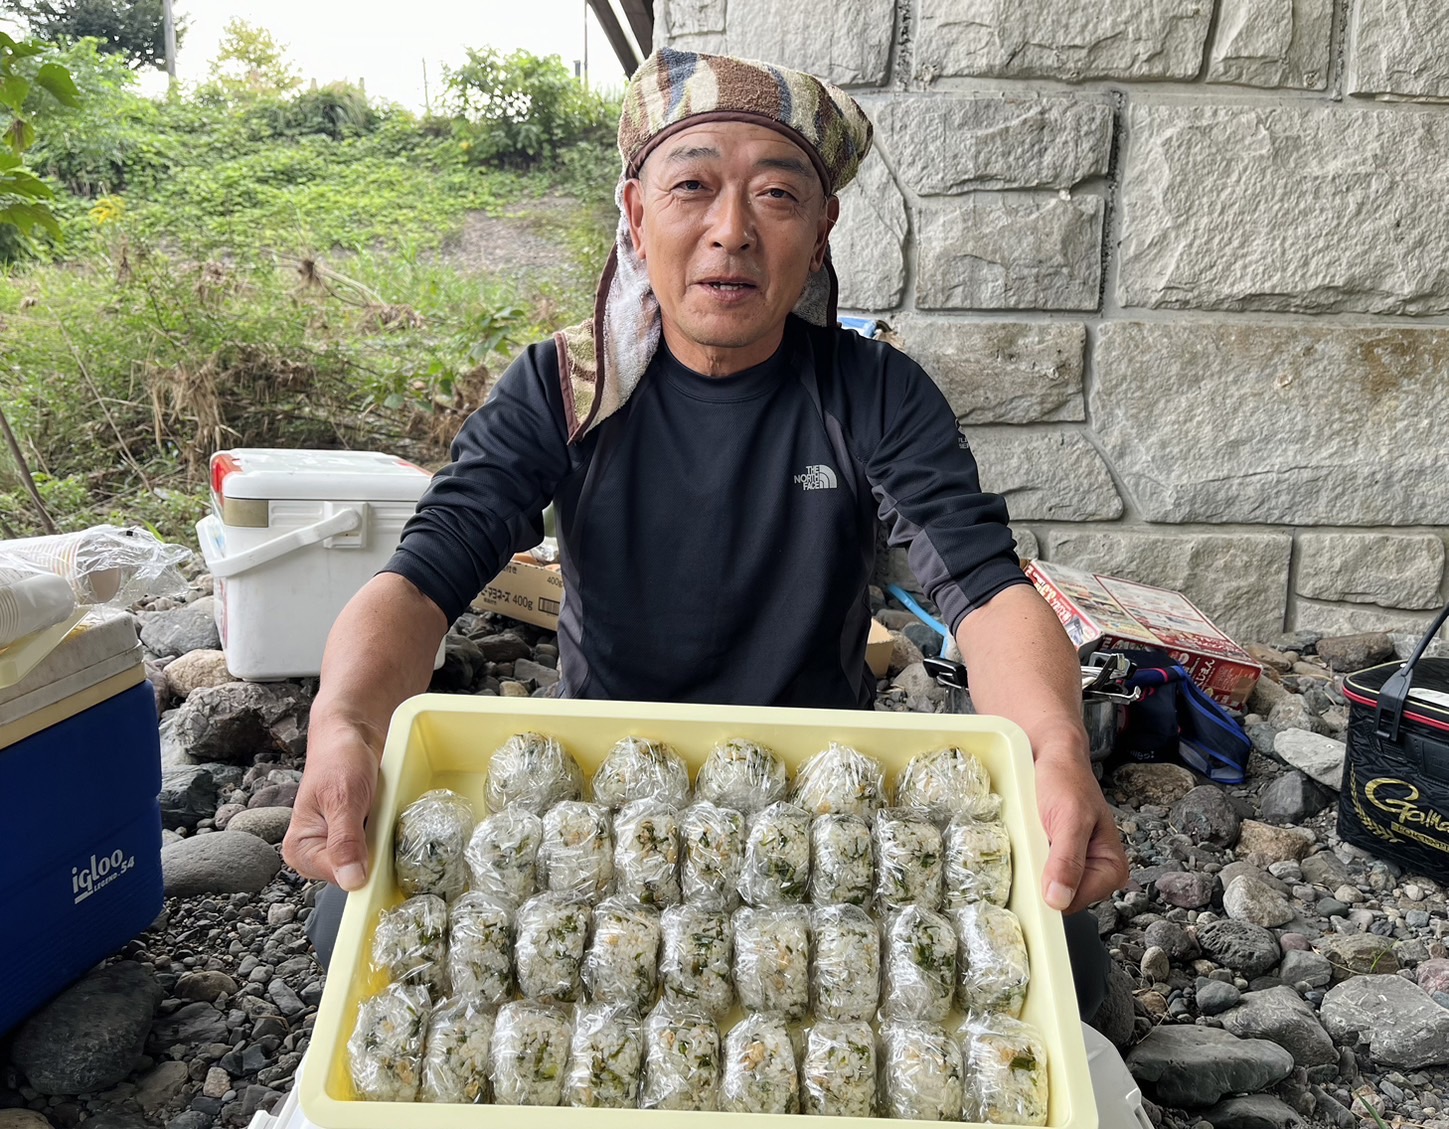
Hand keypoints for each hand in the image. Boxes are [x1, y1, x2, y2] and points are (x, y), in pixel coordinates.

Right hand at [282, 729, 379, 890]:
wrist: (353, 735)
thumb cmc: (338, 760)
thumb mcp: (342, 799)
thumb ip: (345, 841)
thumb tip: (351, 881)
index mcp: (301, 849)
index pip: (338, 878)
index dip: (364, 868)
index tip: (382, 849)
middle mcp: (318, 854)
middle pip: (357, 874)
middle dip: (376, 855)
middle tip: (384, 824)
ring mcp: (341, 847)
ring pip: (372, 863)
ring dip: (387, 845)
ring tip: (387, 818)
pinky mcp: (361, 838)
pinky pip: (382, 849)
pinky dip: (391, 837)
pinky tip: (392, 820)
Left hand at [1034, 747, 1128, 915]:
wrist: (1051, 757)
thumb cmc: (1066, 781)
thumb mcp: (1070, 818)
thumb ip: (1067, 860)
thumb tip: (1059, 901)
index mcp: (1111, 867)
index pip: (1077, 902)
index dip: (1053, 891)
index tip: (1035, 867)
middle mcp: (1095, 873)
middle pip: (1060, 899)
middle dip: (1041, 878)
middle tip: (1033, 844)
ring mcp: (1073, 868)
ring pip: (1045, 888)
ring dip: (1031, 869)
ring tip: (1030, 840)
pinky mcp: (1054, 859)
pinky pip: (1036, 874)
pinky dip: (1025, 861)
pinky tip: (1024, 843)